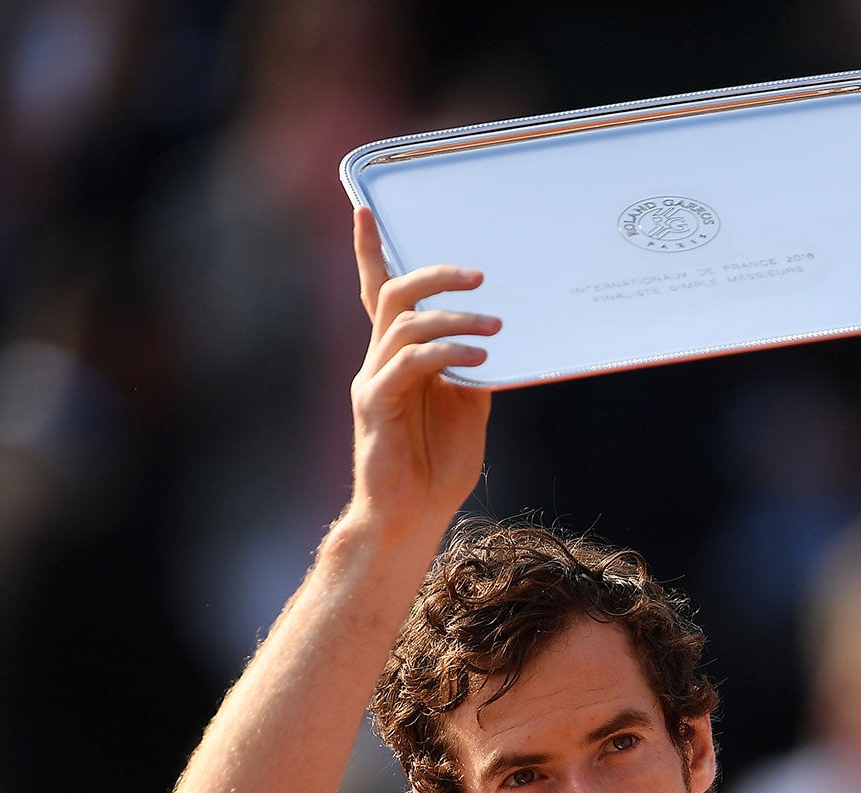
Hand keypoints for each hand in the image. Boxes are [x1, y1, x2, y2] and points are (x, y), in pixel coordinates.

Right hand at [349, 205, 502, 527]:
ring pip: (405, 323)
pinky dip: (447, 352)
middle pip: (392, 294)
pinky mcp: (376, 403)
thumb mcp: (468, 406)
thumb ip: (472, 367)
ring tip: (495, 326)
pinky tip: (480, 358)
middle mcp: (378, 360)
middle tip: (480, 277)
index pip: (377, 293)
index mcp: (397, 356)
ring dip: (454, 317)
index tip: (365, 210)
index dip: (368, 251)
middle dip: (435, 275)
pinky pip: (409, 362)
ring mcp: (374, 379)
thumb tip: (496, 334)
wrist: (413, 514)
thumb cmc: (437, 464)